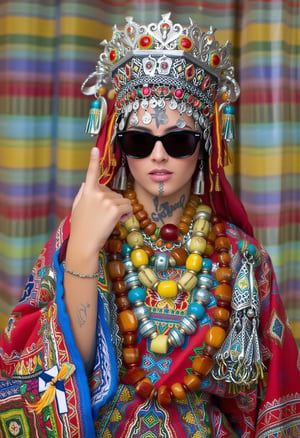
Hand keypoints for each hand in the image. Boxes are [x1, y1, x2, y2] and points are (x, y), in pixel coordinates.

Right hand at [66, 147, 131, 269]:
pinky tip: (119, 221)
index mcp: (87, 191)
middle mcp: (97, 192)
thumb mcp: (78, 208)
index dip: (93, 160)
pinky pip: (128, 207)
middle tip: (103, 217)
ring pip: (123, 200)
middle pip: (114, 193)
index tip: (95, 148)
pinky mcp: (115, 209)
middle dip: (113, 203)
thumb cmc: (81, 227)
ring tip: (110, 220)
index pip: (91, 173)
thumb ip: (83, 193)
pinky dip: (127, 214)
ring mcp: (106, 200)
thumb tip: (87, 183)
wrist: (84, 243)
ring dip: (121, 210)